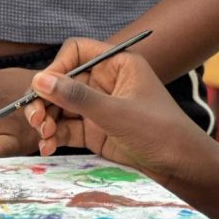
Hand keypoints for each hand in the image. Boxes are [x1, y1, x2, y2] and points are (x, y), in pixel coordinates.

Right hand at [25, 37, 215, 188]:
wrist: (181, 166)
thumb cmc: (159, 132)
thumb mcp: (116, 113)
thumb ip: (77, 97)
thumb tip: (40, 80)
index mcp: (117, 64)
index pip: (77, 52)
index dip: (57, 67)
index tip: (42, 88)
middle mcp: (105, 81)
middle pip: (62, 80)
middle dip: (46, 99)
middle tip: (36, 120)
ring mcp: (99, 106)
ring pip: (60, 105)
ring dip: (46, 119)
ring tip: (43, 136)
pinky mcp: (95, 129)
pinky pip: (66, 126)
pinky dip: (54, 135)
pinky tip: (48, 147)